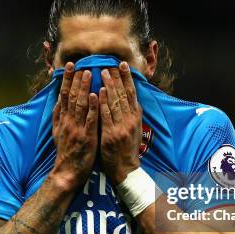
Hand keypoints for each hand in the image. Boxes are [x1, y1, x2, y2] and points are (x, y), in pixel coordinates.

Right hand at [51, 63, 98, 189]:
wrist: (67, 172)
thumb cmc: (65, 152)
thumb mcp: (56, 132)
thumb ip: (57, 115)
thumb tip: (58, 100)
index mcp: (62, 119)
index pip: (63, 95)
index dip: (67, 79)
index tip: (70, 65)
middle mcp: (68, 122)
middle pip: (71, 97)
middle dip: (75, 79)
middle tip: (79, 64)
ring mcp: (77, 129)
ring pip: (80, 105)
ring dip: (84, 88)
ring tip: (88, 73)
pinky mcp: (86, 137)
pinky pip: (90, 120)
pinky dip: (92, 107)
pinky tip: (95, 95)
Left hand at [99, 62, 141, 184]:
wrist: (125, 169)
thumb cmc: (127, 149)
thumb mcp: (134, 130)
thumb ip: (131, 114)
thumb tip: (131, 99)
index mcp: (136, 117)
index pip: (132, 93)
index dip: (127, 78)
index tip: (122, 65)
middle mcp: (130, 120)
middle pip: (124, 94)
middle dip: (117, 78)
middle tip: (110, 64)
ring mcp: (121, 127)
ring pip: (115, 102)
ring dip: (109, 86)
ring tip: (103, 72)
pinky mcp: (111, 135)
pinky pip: (106, 116)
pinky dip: (102, 102)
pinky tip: (98, 92)